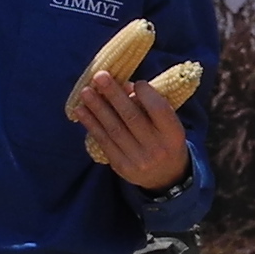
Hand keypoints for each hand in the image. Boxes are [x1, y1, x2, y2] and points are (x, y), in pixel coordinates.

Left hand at [73, 70, 191, 192]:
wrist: (167, 176)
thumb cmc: (165, 140)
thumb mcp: (167, 124)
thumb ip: (150, 105)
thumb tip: (123, 85)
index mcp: (173, 134)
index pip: (159, 109)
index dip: (145, 93)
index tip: (134, 81)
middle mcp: (157, 148)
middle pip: (131, 117)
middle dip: (113, 95)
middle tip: (99, 77)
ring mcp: (138, 159)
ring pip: (114, 129)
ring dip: (97, 108)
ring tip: (86, 92)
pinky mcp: (121, 166)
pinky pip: (104, 142)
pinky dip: (92, 124)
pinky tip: (81, 111)